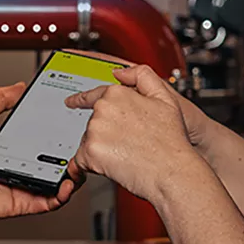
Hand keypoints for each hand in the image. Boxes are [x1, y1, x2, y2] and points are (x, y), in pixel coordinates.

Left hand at [0, 83, 77, 221]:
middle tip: (81, 142)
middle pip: (52, 159)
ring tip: (79, 162)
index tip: (71, 122)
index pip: (40, 135)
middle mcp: (16, 163)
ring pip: (56, 181)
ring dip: (72, 173)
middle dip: (70, 152)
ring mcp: (20, 183)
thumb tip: (18, 86)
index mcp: (7, 143)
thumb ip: (0, 97)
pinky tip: (68, 182)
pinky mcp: (21, 201)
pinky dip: (62, 195)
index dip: (57, 130)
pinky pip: (48, 201)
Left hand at [65, 64, 204, 204]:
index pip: (94, 95)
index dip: (82, 99)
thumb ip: (142, 76)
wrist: (171, 170)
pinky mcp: (90, 152)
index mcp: (118, 94)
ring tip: (126, 154)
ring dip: (101, 148)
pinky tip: (113, 165)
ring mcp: (95, 130)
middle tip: (128, 143)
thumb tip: (119, 72)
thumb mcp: (165, 97)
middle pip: (93, 121)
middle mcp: (103, 109)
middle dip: (105, 132)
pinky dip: (93, 165)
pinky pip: (82, 160)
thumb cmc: (171, 140)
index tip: (72, 102)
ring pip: (88, 140)